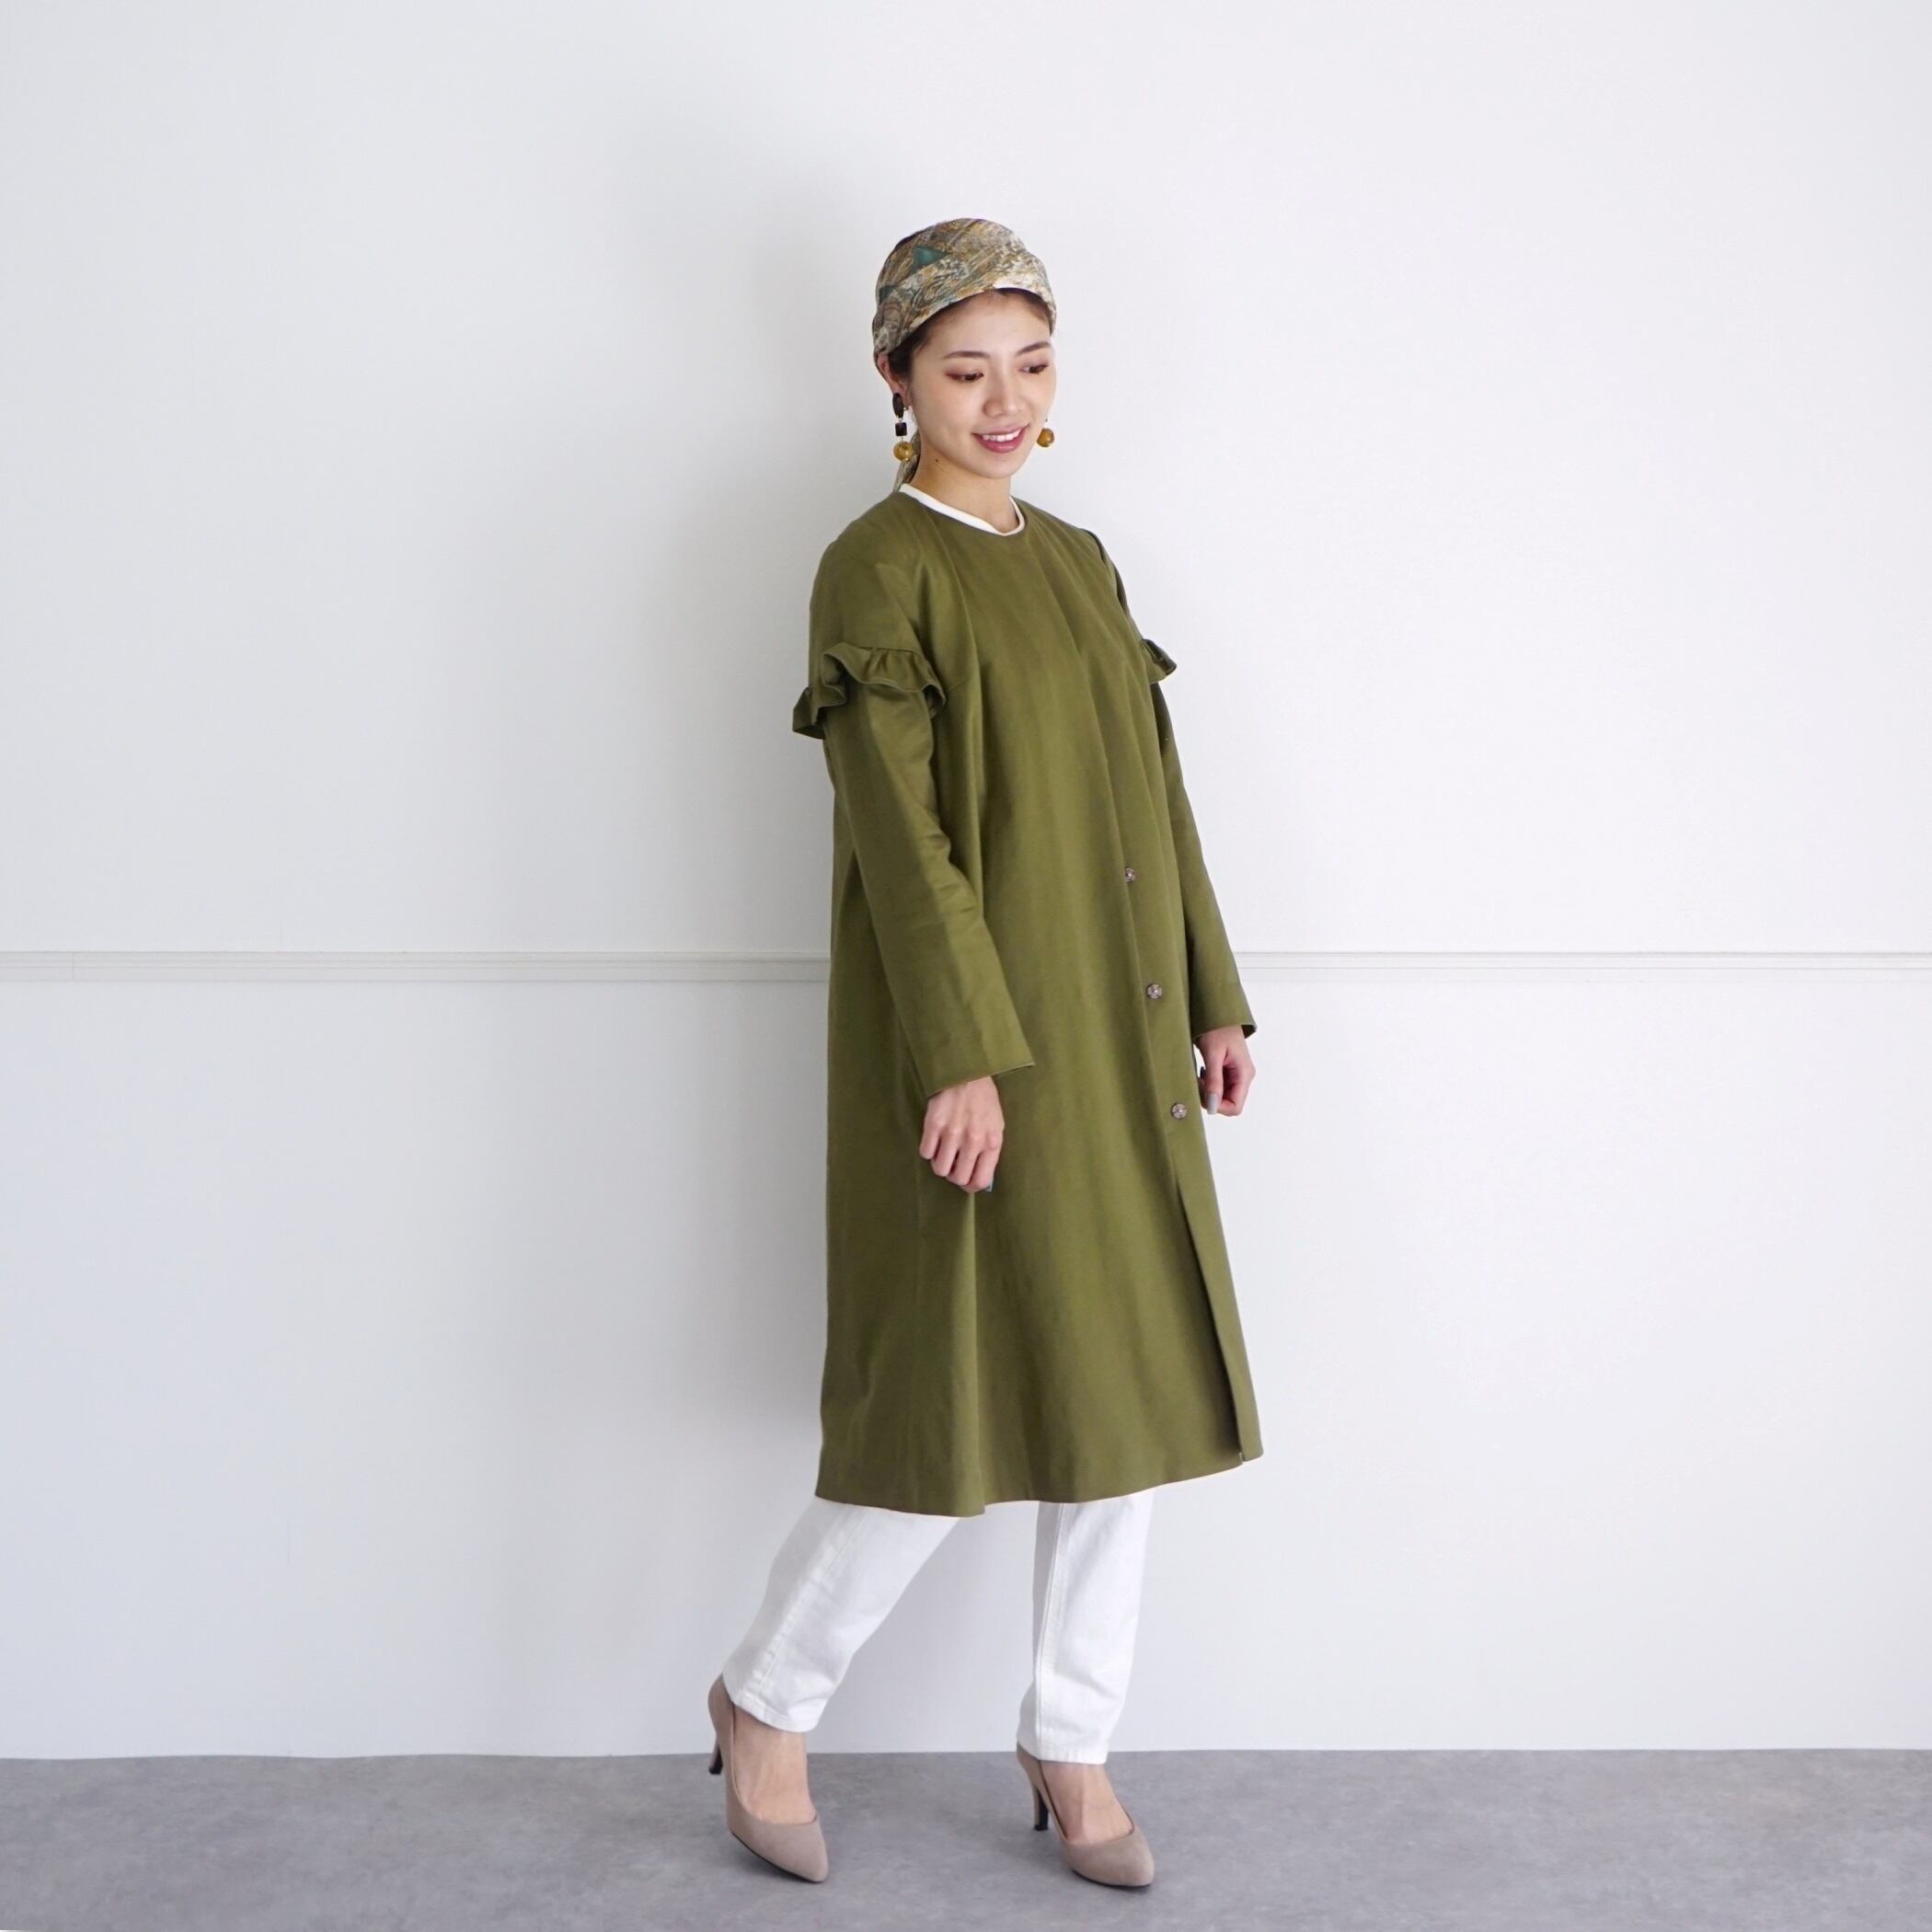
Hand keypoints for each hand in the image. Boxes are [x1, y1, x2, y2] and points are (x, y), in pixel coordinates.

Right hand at [920, 1075, 1004, 1191]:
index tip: (966, 1181)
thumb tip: (978, 1176)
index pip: (981, 1180)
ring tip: (944, 1152)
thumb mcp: (996, 1125)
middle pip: (959, 1179)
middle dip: (955, 1176)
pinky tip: (935, 1140)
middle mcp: (973, 1141)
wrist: (966, 1072)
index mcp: (992, 1142)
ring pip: (940, 1170)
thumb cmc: (983, 1100)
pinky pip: (926, 1153)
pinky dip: (928, 1151)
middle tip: (953, 1165)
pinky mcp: (933, 1126)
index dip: (972, 1186)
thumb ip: (989, 1151)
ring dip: (940, 1165)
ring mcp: (952, 1134)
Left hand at [1196, 1026, 1254, 1115]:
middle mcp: (1243, 1077)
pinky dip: (1208, 1084)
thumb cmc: (1217, 1028)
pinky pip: (1219, 1087)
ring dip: (1208, 1091)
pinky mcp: (1229, 1071)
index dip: (1218, 1107)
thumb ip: (1214, 1081)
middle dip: (1211, 1098)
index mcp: (1244, 1074)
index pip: (1235, 1107)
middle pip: (1229, 1103)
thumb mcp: (1213, 1055)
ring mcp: (1237, 1074)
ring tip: (1199, 1074)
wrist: (1218, 1012)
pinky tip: (1202, 1072)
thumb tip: (1212, 1107)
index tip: (1201, 1094)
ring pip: (1223, 1096)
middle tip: (1198, 1082)